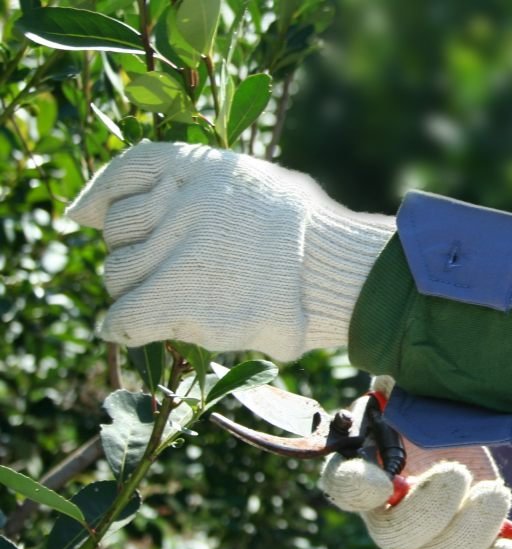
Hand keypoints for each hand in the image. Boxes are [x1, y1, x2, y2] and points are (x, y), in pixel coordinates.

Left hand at [66, 142, 394, 359]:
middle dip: (133, 251)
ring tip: (175, 298)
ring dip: (135, 290)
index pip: (125, 173)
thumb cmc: (304, 231)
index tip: (102, 218)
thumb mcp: (253, 181)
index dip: (109, 200)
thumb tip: (86, 211)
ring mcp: (174, 251)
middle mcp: (177, 202)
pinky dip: (122, 326)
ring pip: (117, 277)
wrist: (336, 271)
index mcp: (198, 168)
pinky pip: (122, 318)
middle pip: (116, 231)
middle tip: (170, 268)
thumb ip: (190, 184)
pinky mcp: (177, 300)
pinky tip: (131, 328)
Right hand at [317, 379, 511, 548]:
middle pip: (393, 534)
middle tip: (458, 472)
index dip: (355, 487)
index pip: (345, 485)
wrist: (479, 437)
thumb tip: (391, 382)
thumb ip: (401, 387)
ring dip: (470, 531)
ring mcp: (428, 541)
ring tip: (496, 495)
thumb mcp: (422, 390)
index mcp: (372, 469)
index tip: (382, 480)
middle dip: (428, 508)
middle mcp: (392, 513)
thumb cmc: (441, 410)